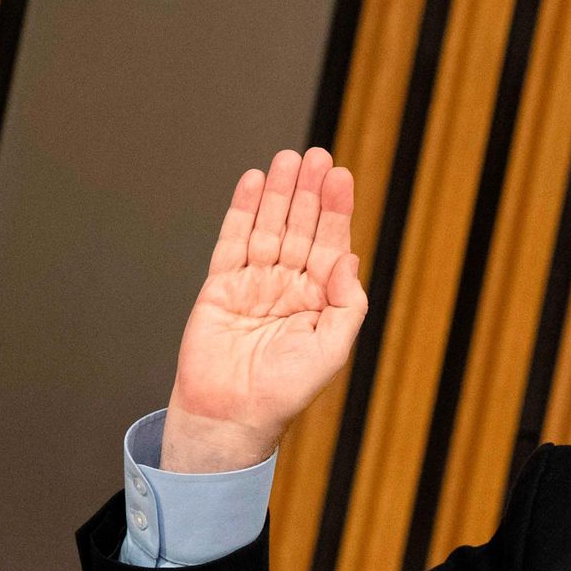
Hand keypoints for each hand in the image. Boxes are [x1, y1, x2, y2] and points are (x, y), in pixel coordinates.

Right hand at [161, 147, 366, 471]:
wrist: (232, 415)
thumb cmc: (285, 392)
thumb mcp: (332, 350)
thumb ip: (347, 304)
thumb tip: (349, 257)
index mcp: (319, 301)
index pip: (330, 244)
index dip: (336, 210)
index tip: (341, 176)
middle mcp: (288, 287)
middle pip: (300, 227)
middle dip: (309, 192)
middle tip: (316, 155)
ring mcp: (254, 283)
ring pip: (268, 227)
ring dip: (279, 193)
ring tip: (288, 158)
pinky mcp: (221, 286)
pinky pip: (232, 240)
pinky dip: (242, 211)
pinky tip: (254, 182)